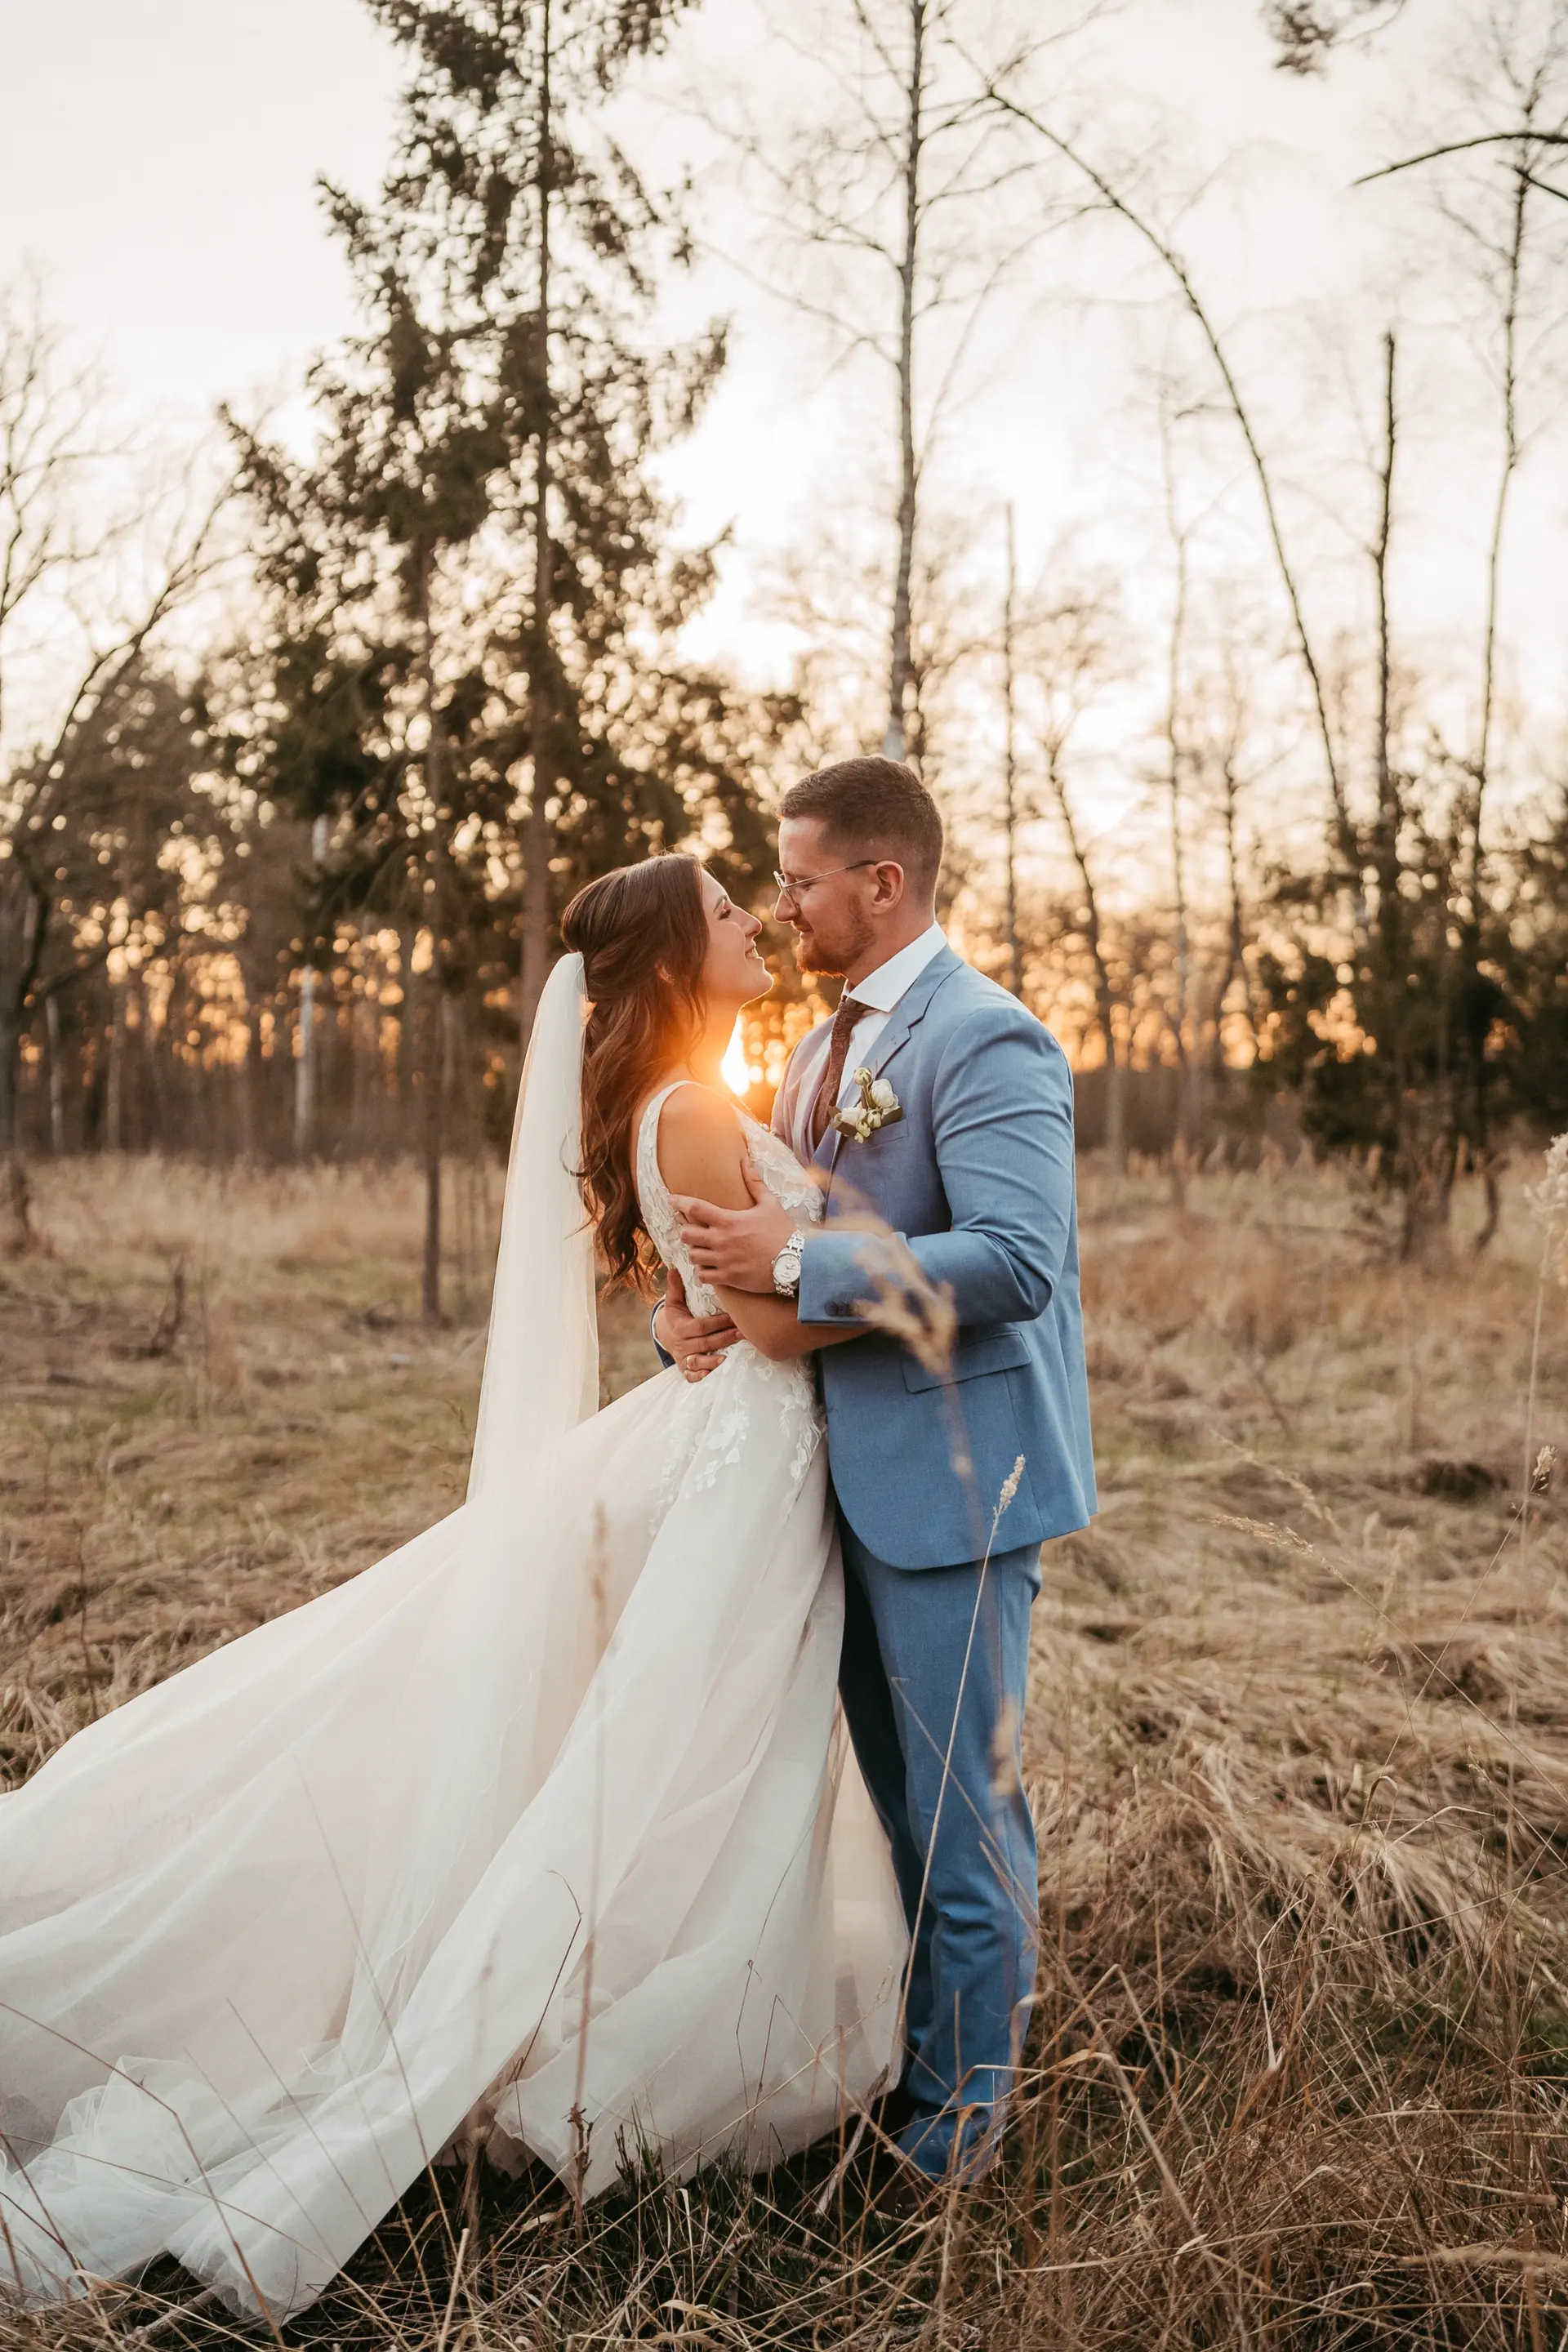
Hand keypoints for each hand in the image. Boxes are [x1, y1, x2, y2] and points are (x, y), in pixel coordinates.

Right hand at [656, 1266, 741, 1382]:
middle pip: (705, 1342)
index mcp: (680, 1327)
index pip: (701, 1325)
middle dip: (724, 1338)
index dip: (718, 1322)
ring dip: (713, 1360)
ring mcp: (683, 1357)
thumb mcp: (673, 1301)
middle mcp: (682, 1344)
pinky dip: (699, 1376)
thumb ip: (675, 1287)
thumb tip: (673, 1268)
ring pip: (698, 1360)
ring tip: (728, 1357)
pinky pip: (690, 1375)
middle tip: (743, 1333)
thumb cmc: (676, 1315)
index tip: (734, 1317)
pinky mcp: (684, 1368)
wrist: (665, 1334)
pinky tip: (710, 1374)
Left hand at [673, 1163, 795, 1293]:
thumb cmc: (783, 1232)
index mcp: (729, 1220)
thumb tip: (745, 1162)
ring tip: (702, 1251)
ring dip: (695, 1252)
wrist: (796, 1263)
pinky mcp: (728, 1278)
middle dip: (687, 1232)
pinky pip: (702, 1276)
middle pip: (687, 1235)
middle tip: (693, 1232)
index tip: (671, 1199)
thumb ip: (754, 1184)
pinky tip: (709, 1269)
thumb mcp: (770, 1204)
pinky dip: (702, 1273)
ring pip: (693, 1257)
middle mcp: (722, 1241)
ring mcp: (723, 1261)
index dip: (679, 1202)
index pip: (695, 1208)